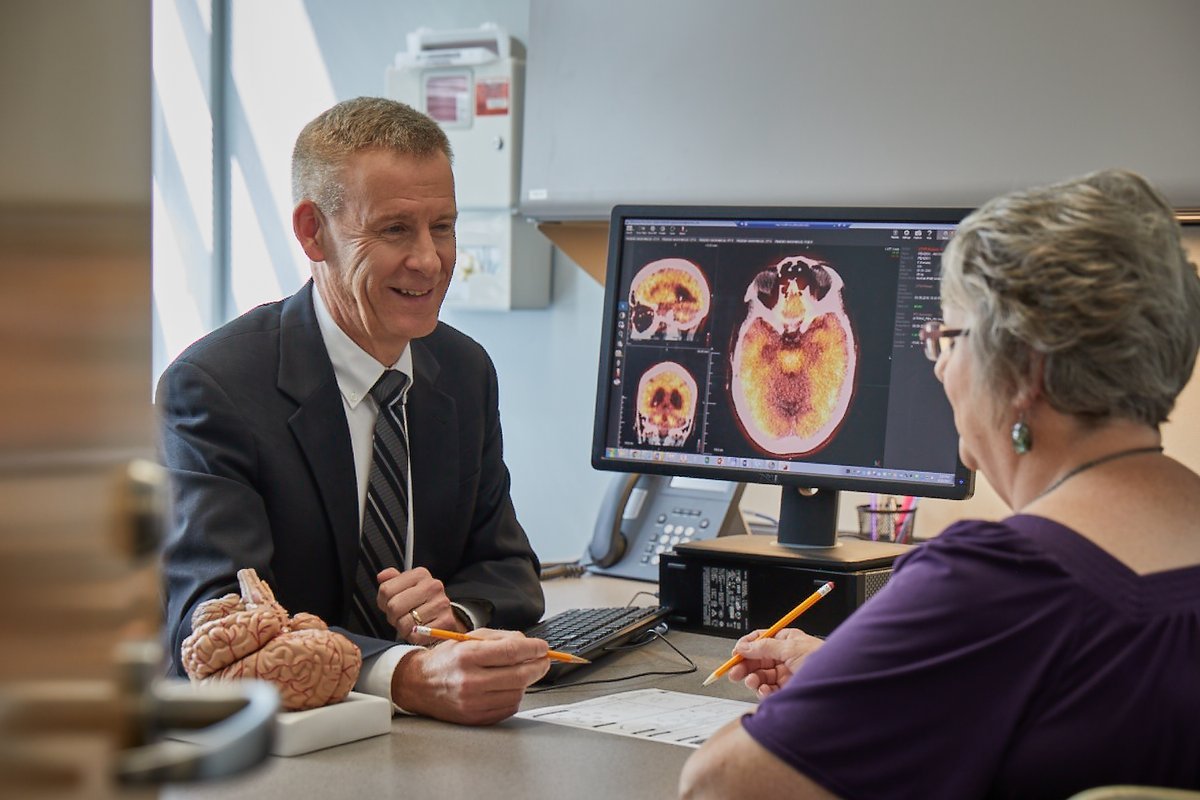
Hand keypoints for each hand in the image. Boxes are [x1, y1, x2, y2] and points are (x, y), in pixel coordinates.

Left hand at [376, 567, 463, 642]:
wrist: (444, 617)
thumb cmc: (422, 603)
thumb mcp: (407, 587)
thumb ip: (391, 580)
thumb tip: (381, 577)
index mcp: (420, 574)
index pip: (386, 590)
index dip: (383, 602)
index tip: (391, 605)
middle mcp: (432, 586)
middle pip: (394, 606)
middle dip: (393, 617)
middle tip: (400, 617)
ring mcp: (440, 604)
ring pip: (404, 623)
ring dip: (403, 629)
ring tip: (411, 624)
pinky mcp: (446, 622)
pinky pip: (416, 636)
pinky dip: (414, 637)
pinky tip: (419, 631)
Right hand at [390, 628, 550, 724]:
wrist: (419, 685)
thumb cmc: (446, 660)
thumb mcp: (469, 639)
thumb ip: (500, 639)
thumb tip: (529, 644)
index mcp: (467, 656)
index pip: (511, 652)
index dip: (533, 648)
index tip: (543, 647)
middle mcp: (469, 681)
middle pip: (519, 674)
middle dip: (538, 666)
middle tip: (544, 660)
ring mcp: (473, 703)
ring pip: (517, 692)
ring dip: (526, 681)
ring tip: (521, 672)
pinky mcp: (476, 718)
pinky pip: (508, 708)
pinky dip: (515, 696)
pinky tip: (508, 687)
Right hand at [725, 628, 822, 697]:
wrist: (839, 682)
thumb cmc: (823, 660)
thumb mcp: (790, 648)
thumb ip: (764, 647)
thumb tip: (744, 646)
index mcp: (786, 641)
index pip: (761, 640)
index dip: (746, 646)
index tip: (735, 653)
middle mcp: (785, 657)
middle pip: (757, 659)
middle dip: (745, 665)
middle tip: (734, 671)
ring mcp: (786, 674)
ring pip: (761, 676)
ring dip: (753, 679)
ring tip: (752, 682)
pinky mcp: (787, 690)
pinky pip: (769, 690)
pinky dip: (763, 691)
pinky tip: (763, 690)